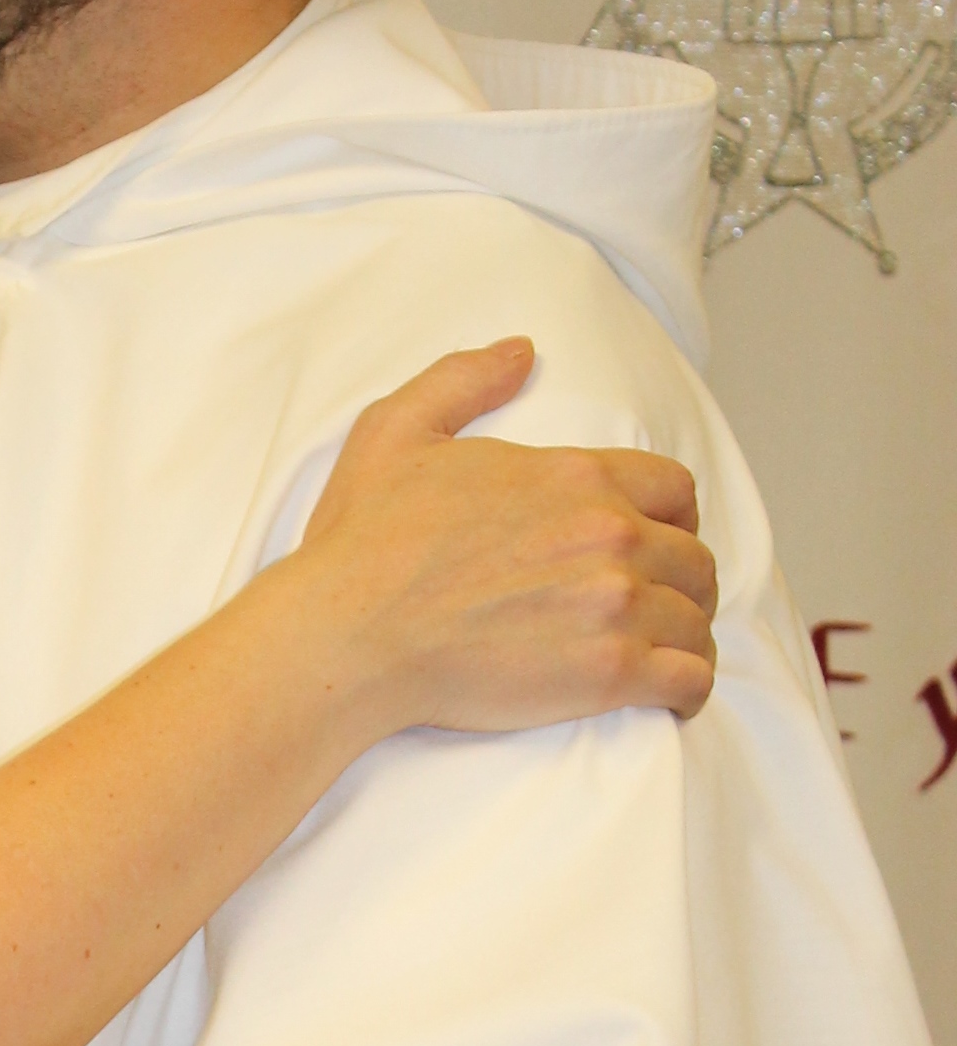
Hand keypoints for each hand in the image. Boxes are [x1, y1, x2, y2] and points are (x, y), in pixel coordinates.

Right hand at [286, 339, 718, 739]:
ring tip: (657, 653)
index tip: (652, 541)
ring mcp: (616, 606)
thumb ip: (463, 381)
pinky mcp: (610, 673)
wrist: (347, 632)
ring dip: (683, 636)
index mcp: (574, 476)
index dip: (670, 517)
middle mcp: (610, 534)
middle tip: (651, 605)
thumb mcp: (394, 432)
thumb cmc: (362, 541)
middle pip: (694, 559)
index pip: (673, 489)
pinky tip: (667, 694)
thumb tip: (523, 352)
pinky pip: (690, 678)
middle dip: (679, 581)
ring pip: (697, 621)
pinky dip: (687, 687)